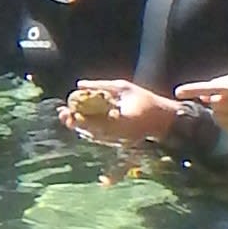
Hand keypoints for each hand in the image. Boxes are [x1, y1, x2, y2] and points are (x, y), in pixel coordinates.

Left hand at [61, 80, 185, 145]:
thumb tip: (79, 84)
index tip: (67, 109)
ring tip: (67, 118)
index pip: (93, 119)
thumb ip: (102, 85)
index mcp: (120, 118)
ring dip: (80, 128)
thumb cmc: (145, 100)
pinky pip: (101, 139)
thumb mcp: (124, 87)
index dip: (78, 116)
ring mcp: (120, 140)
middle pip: (91, 130)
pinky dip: (89, 132)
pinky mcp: (120, 143)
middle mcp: (119, 133)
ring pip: (94, 137)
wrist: (165, 120)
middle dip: (75, 122)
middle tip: (62, 114)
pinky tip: (81, 125)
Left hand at [176, 74, 227, 136]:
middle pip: (212, 104)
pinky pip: (224, 127)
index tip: (178, 92)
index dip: (192, 89)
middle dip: (217, 102)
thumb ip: (220, 85)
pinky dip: (227, 122)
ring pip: (216, 116)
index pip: (209, 87)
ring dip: (221, 113)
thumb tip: (202, 96)